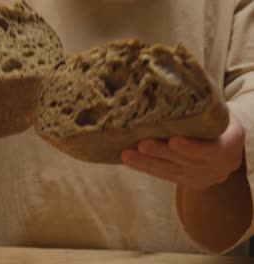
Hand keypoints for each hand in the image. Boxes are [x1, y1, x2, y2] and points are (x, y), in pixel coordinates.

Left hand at [121, 114, 244, 189]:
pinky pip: (164, 176)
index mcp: (231, 144)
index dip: (192, 147)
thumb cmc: (214, 117)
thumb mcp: (215, 110)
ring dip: (147, 163)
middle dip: (161, 154)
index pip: (213, 149)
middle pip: (187, 162)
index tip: (173, 141)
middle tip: (141, 145)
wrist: (223, 137)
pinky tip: (129, 160)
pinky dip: (146, 167)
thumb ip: (201, 104)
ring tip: (127, 154)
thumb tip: (181, 76)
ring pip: (171, 172)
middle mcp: (219, 166)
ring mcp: (203, 177)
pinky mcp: (187, 182)